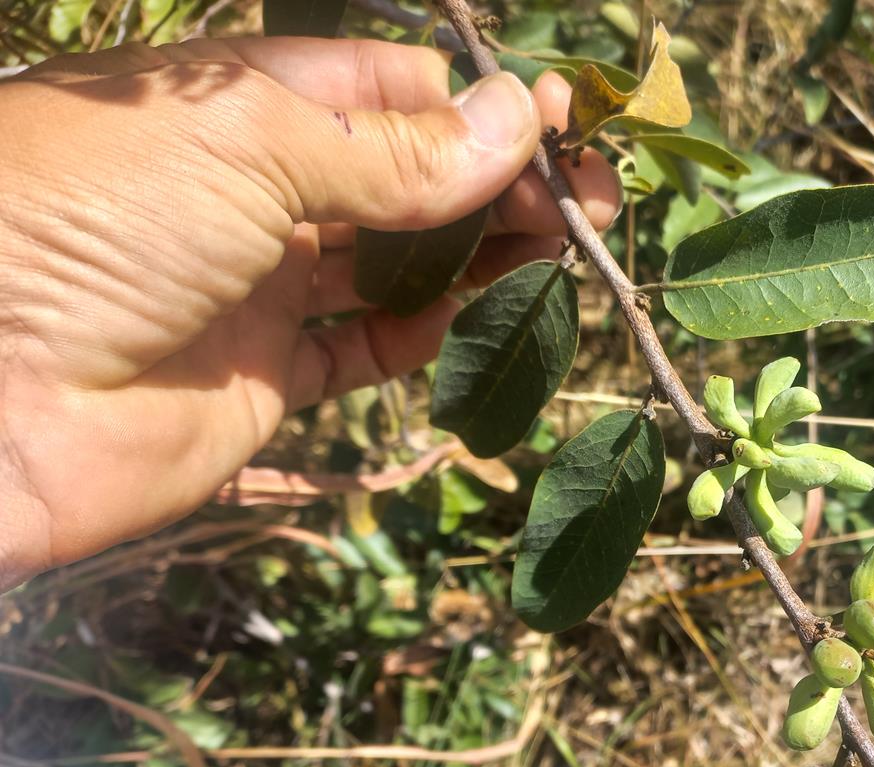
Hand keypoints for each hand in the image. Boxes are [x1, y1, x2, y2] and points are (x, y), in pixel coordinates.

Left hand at [0, 37, 619, 589]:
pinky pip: (362, 353)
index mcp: (238, 105)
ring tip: (564, 253)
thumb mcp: (251, 146)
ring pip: (395, 265)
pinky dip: (424, 337)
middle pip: (402, 176)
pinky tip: (476, 319)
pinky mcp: (264, 379)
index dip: (472, 102)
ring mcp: (259, 286)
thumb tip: (519, 121)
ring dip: (478, 258)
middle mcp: (251, 189)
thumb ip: (395, 148)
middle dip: (495, 183)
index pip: (383, 86)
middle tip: (587, 203)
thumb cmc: (92, 223)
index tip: (558, 126)